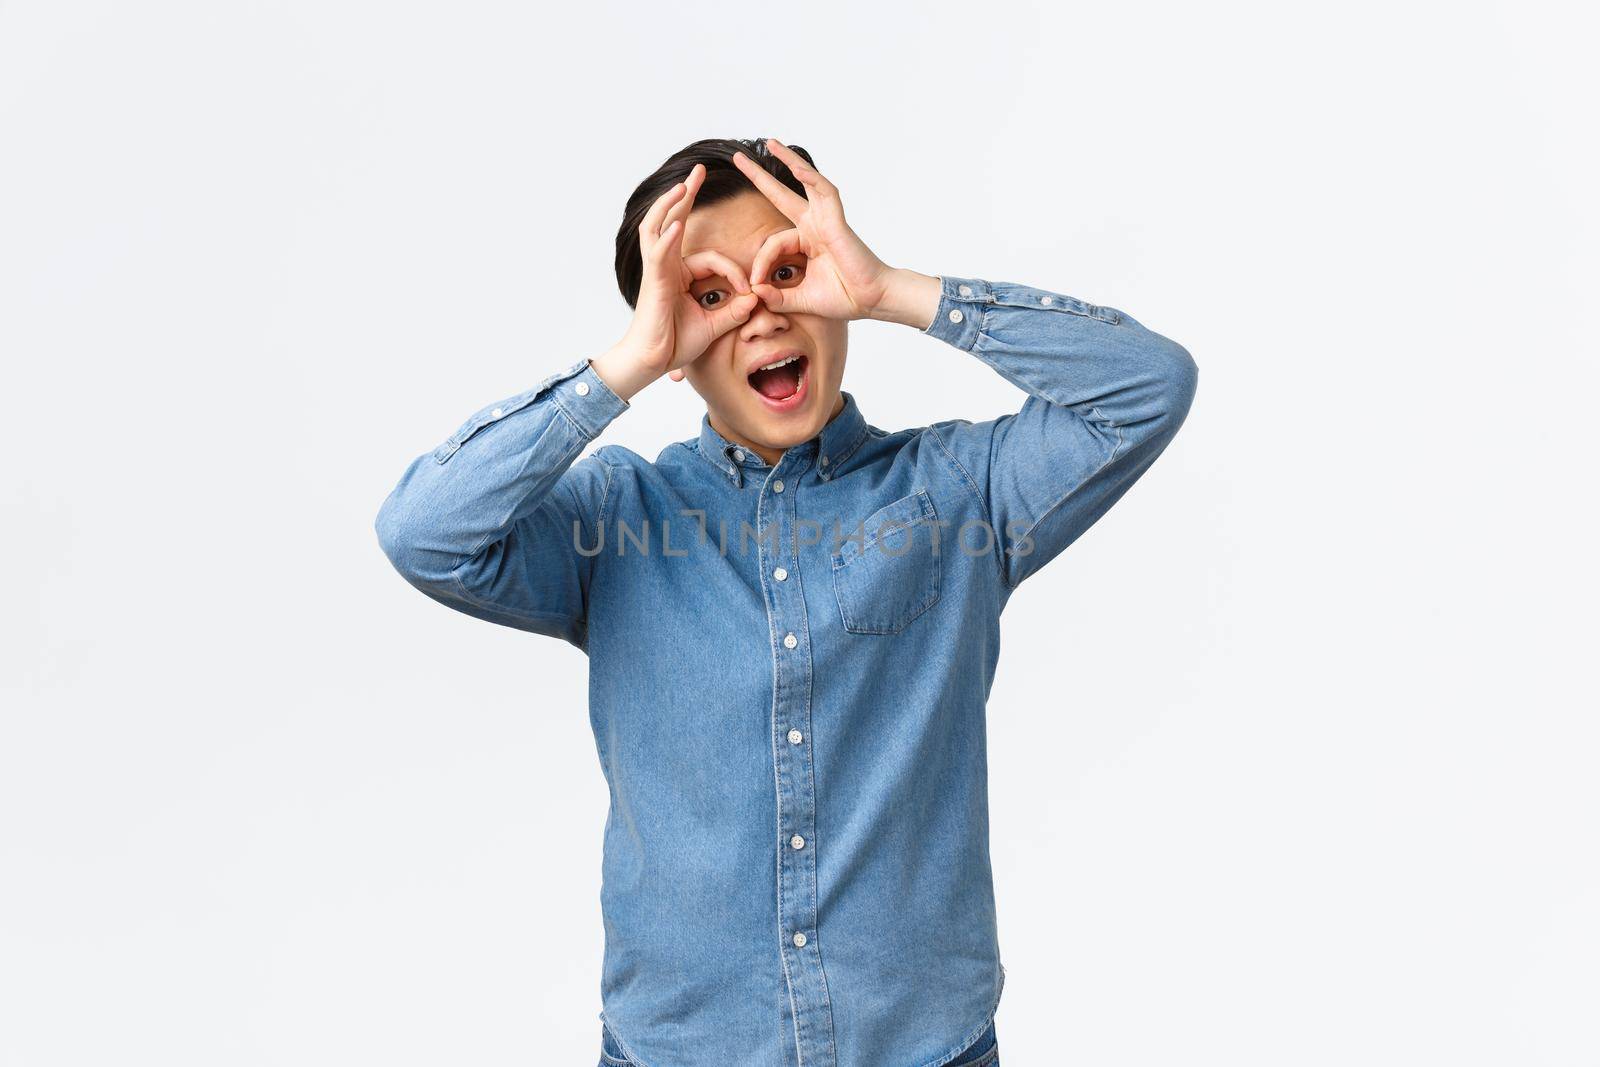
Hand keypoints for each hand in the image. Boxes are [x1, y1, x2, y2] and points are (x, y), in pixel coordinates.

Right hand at [600, 164, 761, 396]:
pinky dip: (666, 238)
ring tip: (684, 183)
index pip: (712, 259)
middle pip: (674, 222)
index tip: (750, 291)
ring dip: (671, 204)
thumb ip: (734, 311)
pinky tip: (676, 225)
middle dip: (686, 195)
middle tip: (698, 169)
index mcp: (679, 273)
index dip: (734, 272)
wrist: (652, 362)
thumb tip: (756, 300)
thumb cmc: (675, 344)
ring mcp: (656, 270)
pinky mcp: (652, 281)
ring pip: (659, 228)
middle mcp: (665, 266)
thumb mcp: (714, 325)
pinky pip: (657, 254)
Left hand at [732, 138, 897, 321]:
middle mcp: (814, 225)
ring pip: (805, 181)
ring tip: (769, 141)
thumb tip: (753, 291)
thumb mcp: (801, 300)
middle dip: (759, 176)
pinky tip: (795, 165)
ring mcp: (826, 219)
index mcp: (805, 242)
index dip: (759, 264)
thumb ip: (777, 296)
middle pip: (781, 194)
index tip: (754, 286)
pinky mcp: (837, 220)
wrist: (871, 300)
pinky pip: (824, 191)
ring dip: (787, 160)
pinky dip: (811, 177)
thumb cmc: (843, 297)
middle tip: (739, 157)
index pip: (771, 244)